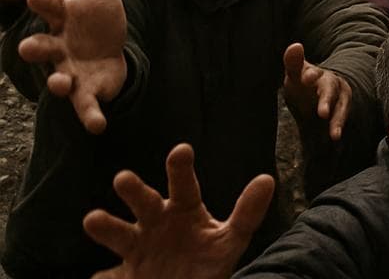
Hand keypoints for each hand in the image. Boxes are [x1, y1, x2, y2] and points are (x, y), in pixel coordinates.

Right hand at [16, 0, 126, 133]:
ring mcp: (71, 70)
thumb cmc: (96, 17)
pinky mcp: (88, 90)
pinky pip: (87, 104)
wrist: (109, 48)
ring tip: (58, 84)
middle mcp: (59, 46)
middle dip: (34, 47)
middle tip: (29, 47)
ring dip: (56, 82)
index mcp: (61, 16)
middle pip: (41, 47)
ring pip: (57, 77)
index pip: (49, 6)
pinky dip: (91, 115)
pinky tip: (98, 126)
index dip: (44, 2)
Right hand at [82, 143, 272, 278]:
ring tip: (92, 219)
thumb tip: (267, 179)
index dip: (181, 168)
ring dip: (106, 226)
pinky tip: (96, 277)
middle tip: (124, 178)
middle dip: (135, 190)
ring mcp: (137, 249)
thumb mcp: (230, 240)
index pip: (184, 186)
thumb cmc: (207, 260)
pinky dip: (103, 278)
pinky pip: (109, 277)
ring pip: (119, 234)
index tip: (182, 150)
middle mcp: (156, 223)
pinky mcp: (123, 276)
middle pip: (145, 203)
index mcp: (184, 210)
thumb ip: (247, 213)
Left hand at [281, 43, 351, 140]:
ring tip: (334, 134)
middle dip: (326, 101)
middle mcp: (331, 83)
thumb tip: (295, 45)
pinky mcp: (343, 110)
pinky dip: (339, 126)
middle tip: (321, 113)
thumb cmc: (303, 84)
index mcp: (316, 73)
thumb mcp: (295, 74)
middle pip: (330, 90)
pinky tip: (336, 136)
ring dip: (337, 120)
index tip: (307, 77)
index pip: (313, 72)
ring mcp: (340, 97)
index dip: (311, 74)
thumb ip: (292, 62)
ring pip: (340, 106)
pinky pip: (342, 117)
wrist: (319, 95)